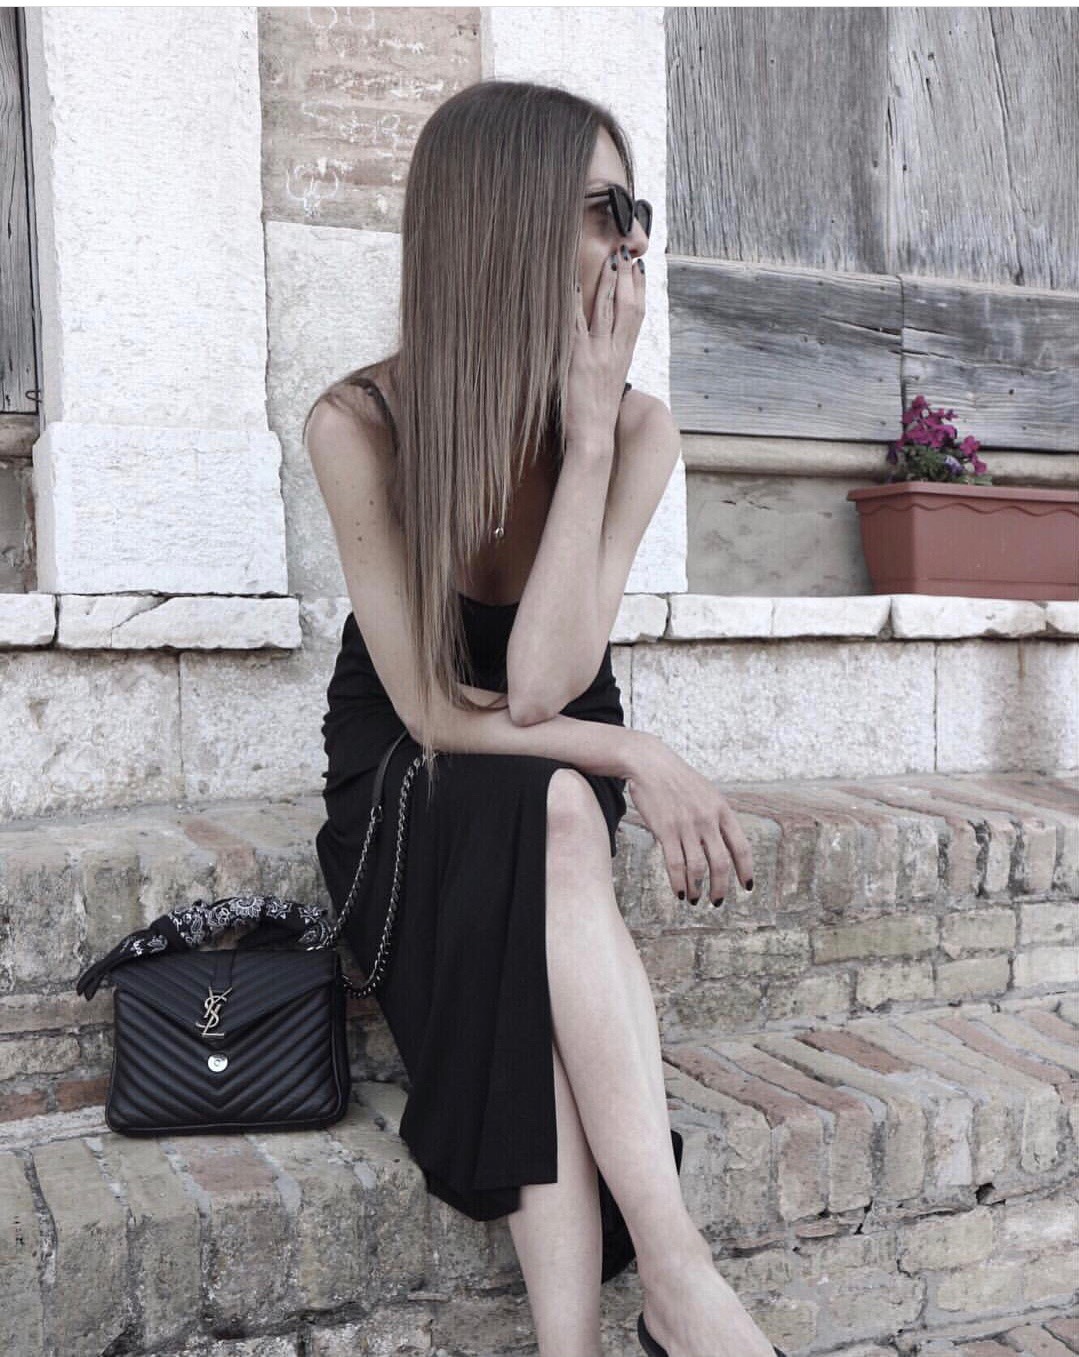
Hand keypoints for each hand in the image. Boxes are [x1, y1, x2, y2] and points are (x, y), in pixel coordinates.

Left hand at [565, 247, 645, 449]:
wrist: (594, 438)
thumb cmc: (598, 415)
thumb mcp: (609, 384)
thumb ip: (609, 363)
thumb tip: (605, 350)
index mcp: (624, 356)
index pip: (637, 316)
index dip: (640, 290)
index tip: (640, 269)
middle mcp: (616, 351)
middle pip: (627, 307)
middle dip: (628, 277)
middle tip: (627, 252)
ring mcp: (599, 354)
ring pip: (607, 310)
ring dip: (609, 282)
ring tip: (610, 259)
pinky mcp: (579, 360)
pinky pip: (577, 324)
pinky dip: (575, 303)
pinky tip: (574, 284)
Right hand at [623, 732, 753, 903]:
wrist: (650, 763)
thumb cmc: (678, 780)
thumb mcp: (707, 793)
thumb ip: (717, 817)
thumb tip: (724, 845)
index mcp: (722, 810)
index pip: (741, 847)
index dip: (746, 870)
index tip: (746, 887)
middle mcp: (707, 819)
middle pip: (721, 863)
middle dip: (720, 887)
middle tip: (717, 901)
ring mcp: (686, 825)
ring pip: (697, 868)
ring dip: (698, 889)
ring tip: (695, 899)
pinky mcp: (665, 829)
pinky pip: (675, 864)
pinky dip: (678, 883)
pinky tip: (679, 892)